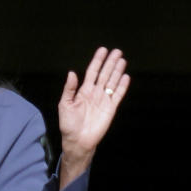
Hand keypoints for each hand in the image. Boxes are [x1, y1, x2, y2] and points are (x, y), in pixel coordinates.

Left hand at [57, 47, 129, 186]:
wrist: (78, 140)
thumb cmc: (68, 124)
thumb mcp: (64, 105)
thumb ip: (69, 89)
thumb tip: (72, 73)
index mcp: (83, 91)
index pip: (92, 72)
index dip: (97, 61)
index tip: (103, 50)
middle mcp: (95, 93)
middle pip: (104, 74)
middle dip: (110, 63)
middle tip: (117, 51)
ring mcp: (104, 100)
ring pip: (112, 82)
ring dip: (117, 71)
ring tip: (122, 60)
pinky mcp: (111, 108)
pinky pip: (118, 95)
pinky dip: (122, 86)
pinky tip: (126, 77)